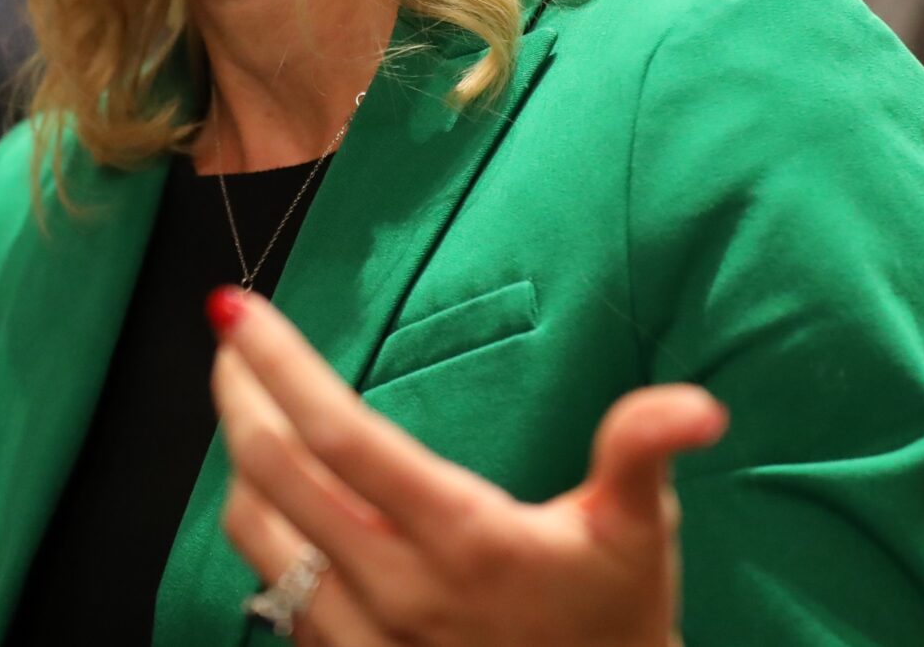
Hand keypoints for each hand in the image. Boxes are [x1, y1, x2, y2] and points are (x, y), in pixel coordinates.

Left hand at [209, 287, 725, 645]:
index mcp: (462, 538)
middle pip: (275, 474)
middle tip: (227, 337)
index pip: (341, 435)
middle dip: (238, 392)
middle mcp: (396, 586)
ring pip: (255, 533)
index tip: (237, 308)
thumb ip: (642, 453)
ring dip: (237, 459)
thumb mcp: (637, 534)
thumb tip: (696, 406)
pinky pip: (271, 588)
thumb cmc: (616, 624)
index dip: (279, 365)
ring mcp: (364, 634)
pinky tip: (266, 491)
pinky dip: (254, 525)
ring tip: (242, 402)